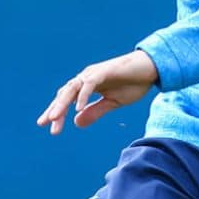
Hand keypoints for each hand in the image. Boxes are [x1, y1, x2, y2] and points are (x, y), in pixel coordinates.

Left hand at [37, 50, 158, 134]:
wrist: (153, 69)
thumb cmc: (134, 83)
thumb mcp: (113, 103)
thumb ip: (95, 111)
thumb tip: (76, 123)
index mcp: (88, 86)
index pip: (67, 100)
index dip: (58, 113)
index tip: (51, 128)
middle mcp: (88, 78)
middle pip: (65, 94)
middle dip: (55, 109)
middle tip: (45, 124)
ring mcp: (95, 73)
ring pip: (73, 88)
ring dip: (63, 103)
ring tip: (54, 117)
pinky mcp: (105, 71)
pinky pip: (89, 83)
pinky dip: (82, 96)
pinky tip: (78, 108)